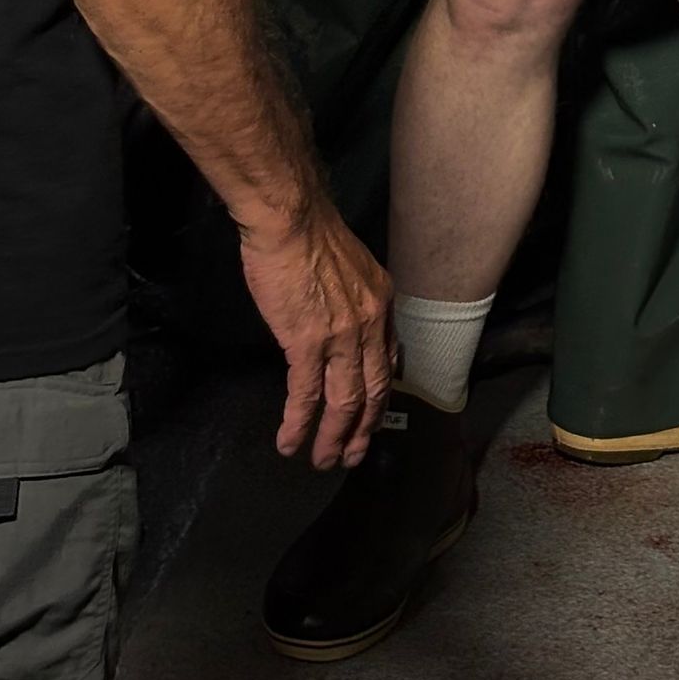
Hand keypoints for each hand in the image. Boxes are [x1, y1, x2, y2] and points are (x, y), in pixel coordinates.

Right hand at [239, 202, 394, 470]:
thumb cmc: (310, 234)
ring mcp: (342, 336)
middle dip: (363, 429)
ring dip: (333, 438)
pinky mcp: (307, 343)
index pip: (388, 358)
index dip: (380, 392)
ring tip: (323, 461)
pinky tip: (290, 442)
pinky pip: (306, 395)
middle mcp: (371, 323)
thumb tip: (343, 322)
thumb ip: (354, 298)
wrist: (290, 218)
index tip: (373, 415)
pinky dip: (299, 424)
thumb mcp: (351, 265)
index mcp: (381, 301)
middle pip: (373, 390)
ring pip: (344, 401)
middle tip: (352, 456)